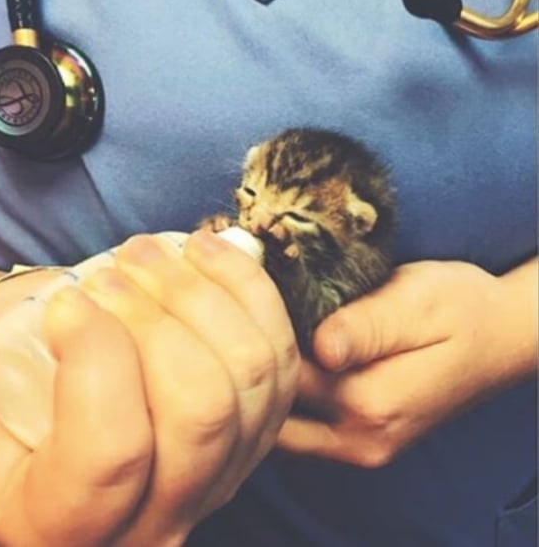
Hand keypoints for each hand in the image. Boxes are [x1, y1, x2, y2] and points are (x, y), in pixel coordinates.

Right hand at [0, 230, 299, 545]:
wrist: (74, 433)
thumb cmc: (19, 417)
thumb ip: (18, 372)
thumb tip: (80, 309)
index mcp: (73, 527)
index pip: (112, 453)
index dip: (97, 358)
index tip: (71, 301)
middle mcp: (166, 513)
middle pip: (202, 410)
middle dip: (159, 316)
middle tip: (118, 267)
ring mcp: (229, 469)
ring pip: (254, 374)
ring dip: (204, 293)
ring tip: (153, 253)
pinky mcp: (264, 426)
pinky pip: (281, 351)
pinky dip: (248, 289)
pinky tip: (207, 253)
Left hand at [277, 259, 536, 467]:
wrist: (497, 335)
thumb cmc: (460, 309)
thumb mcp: (417, 303)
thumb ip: (366, 328)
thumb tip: (317, 347)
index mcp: (370, 405)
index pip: (282, 377)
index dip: (258, 337)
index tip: (250, 300)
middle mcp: (360, 440)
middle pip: (273, 409)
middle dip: (254, 367)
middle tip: (251, 316)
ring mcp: (360, 447)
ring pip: (281, 423)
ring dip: (268, 383)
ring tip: (270, 330)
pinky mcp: (360, 440)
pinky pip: (302, 426)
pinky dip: (287, 395)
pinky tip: (292, 353)